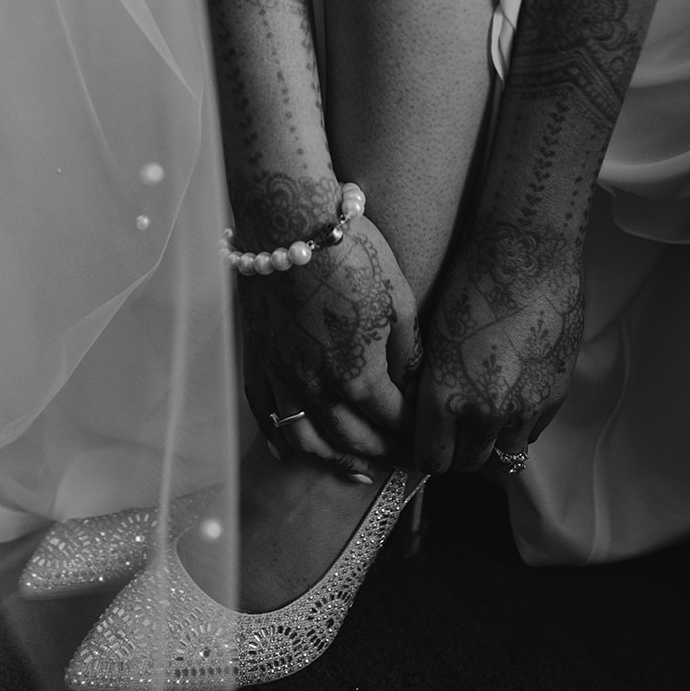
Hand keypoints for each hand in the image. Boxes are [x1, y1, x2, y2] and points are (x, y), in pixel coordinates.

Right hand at [238, 214, 421, 472]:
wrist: (288, 220)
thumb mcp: (398, 297)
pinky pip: (264, 411)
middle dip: (383, 456)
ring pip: (307, 439)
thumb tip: (411, 380)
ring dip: (335, 460)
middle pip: (354, 439)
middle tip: (405, 463)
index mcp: (359, 375)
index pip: (394, 422)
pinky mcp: (258, 357)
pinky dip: (277, 439)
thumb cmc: (351, 251)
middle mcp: (317, 386)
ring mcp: (282, 375)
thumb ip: (407, 350)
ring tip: (358, 470)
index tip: (431, 443)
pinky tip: (287, 452)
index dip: (416, 436)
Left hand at [414, 214, 584, 473]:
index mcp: (444, 396)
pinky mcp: (555, 395)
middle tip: (453, 431)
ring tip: (483, 416)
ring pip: (505, 455)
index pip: (431, 460)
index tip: (426, 441)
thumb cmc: (470, 280)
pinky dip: (520, 424)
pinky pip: (533, 431)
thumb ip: (428, 383)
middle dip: (457, 452)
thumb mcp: (430, 333)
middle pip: (468, 463)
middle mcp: (485, 412)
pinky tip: (511, 396)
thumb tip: (422, 410)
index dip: (426, 453)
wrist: (528, 255)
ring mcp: (525, 407)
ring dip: (492, 443)